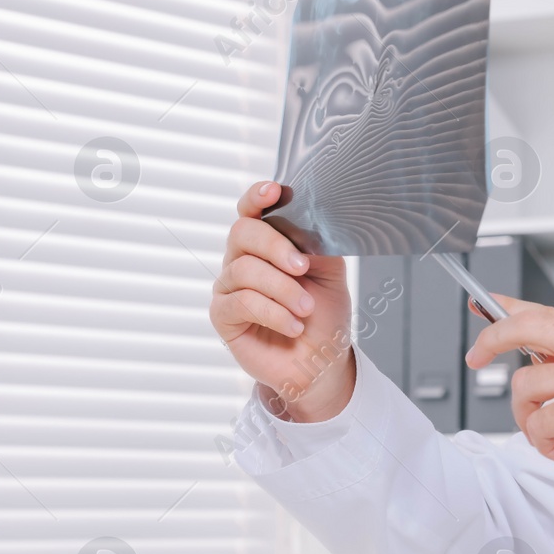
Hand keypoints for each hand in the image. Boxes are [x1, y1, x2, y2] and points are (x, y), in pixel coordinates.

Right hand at [209, 181, 354, 421]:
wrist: (321, 362)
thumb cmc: (323, 317)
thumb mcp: (330, 274)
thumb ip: (318, 244)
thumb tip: (313, 218)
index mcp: (266, 245)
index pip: (251, 212)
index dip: (257, 198)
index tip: (274, 191)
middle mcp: (242, 260)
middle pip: (242, 233)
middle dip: (275, 246)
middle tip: (303, 268)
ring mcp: (230, 287)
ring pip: (245, 269)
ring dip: (283, 289)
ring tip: (306, 308)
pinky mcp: (223, 316)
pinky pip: (242, 302)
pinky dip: (274, 312)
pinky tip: (294, 325)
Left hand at [466, 296, 553, 521]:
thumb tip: (537, 359)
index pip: (544, 310)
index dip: (504, 308)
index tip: (481, 305)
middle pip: (525, 326)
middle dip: (490, 340)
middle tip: (476, 360)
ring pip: (525, 383)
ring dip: (525, 418)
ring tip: (548, 436)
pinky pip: (540, 420)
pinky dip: (542, 442)